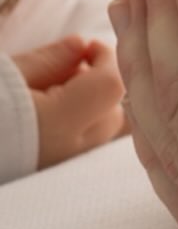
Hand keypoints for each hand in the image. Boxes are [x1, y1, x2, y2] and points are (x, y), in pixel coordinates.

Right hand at [13, 36, 125, 169]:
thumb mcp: (7, 74)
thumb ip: (50, 59)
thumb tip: (82, 45)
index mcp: (56, 124)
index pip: (112, 86)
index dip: (107, 58)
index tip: (88, 47)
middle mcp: (65, 155)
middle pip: (116, 114)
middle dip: (103, 86)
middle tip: (72, 69)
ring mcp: (57, 174)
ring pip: (101, 138)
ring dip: (93, 110)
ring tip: (57, 95)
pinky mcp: (46, 183)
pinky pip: (81, 154)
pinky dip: (79, 132)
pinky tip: (50, 119)